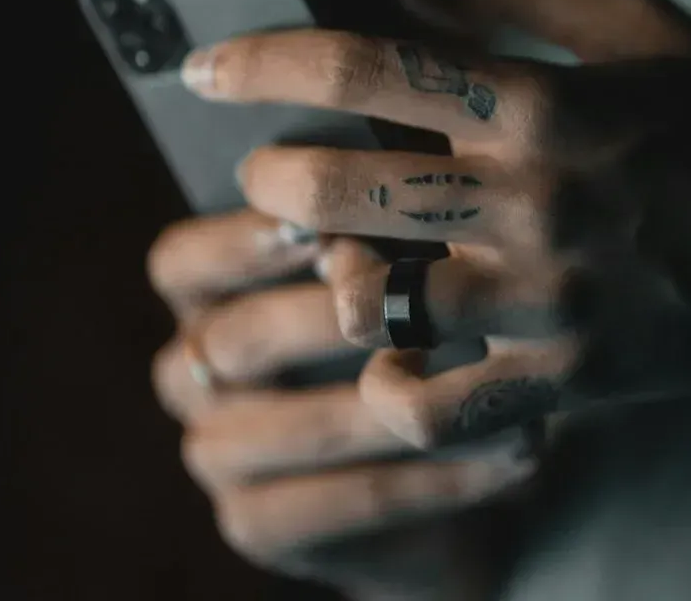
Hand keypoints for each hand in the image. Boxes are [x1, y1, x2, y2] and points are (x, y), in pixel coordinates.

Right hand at [150, 212, 547, 597]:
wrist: (446, 461)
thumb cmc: (419, 327)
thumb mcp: (400, 265)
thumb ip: (382, 225)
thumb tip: (408, 168)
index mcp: (204, 298)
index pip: (183, 263)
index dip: (246, 244)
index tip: (324, 230)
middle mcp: (196, 373)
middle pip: (236, 341)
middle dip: (331, 319)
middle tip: (416, 307)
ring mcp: (219, 455)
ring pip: (295, 427)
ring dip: (397, 403)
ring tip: (487, 381)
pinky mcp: (259, 523)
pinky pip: (340, 502)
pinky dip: (431, 477)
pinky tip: (508, 451)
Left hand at [181, 0, 690, 419]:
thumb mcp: (644, 23)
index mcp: (544, 103)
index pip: (365, 66)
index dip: (262, 60)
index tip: (205, 70)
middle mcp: (532, 201)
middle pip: (335, 187)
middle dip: (274, 176)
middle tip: (274, 176)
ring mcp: (547, 299)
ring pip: (368, 300)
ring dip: (324, 277)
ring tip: (334, 263)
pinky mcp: (568, 376)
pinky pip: (438, 408)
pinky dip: (391, 390)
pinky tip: (391, 361)